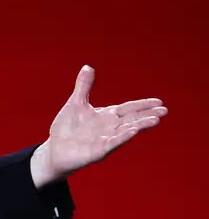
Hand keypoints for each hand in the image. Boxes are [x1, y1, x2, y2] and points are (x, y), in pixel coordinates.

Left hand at [30, 65, 166, 188]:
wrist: (54, 149)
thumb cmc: (67, 128)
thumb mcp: (76, 103)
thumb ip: (84, 86)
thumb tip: (88, 67)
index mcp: (107, 116)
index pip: (128, 108)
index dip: (142, 105)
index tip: (159, 101)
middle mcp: (110, 128)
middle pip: (132, 119)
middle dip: (148, 115)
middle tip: (165, 111)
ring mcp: (106, 140)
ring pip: (126, 131)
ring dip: (140, 125)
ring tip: (155, 120)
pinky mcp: (98, 151)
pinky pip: (112, 143)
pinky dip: (123, 137)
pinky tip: (133, 131)